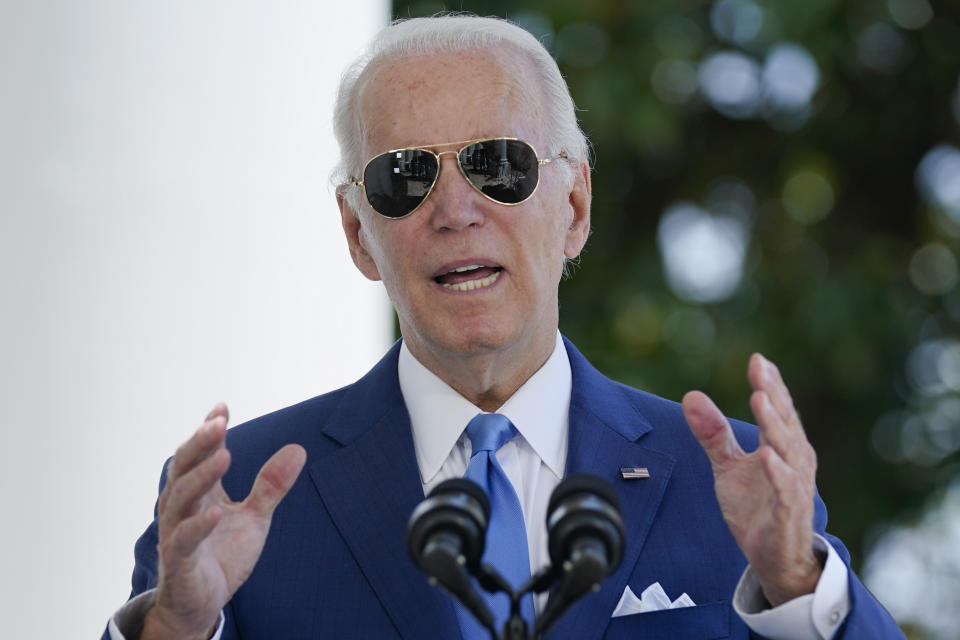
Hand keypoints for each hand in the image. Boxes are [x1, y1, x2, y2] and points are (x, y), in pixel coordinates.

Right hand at [141, 404, 306, 639]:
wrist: (203, 603)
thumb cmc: (222, 554)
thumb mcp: (255, 517)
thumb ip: (271, 485)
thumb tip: (298, 448)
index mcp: (199, 491)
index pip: (199, 453)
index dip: (208, 430)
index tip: (222, 407)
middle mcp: (182, 507)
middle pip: (183, 467)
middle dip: (200, 443)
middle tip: (218, 422)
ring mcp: (176, 533)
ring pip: (180, 498)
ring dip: (201, 475)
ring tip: (224, 455)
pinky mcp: (179, 562)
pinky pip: (183, 540)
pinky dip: (198, 525)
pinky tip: (215, 510)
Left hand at [682, 354, 820, 606]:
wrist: (773, 558)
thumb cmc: (756, 506)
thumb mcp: (727, 466)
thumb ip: (712, 433)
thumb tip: (690, 395)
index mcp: (782, 447)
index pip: (777, 409)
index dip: (769, 384)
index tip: (757, 359)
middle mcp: (794, 461)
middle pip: (785, 422)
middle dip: (773, 394)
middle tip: (760, 369)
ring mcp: (794, 487)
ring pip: (788, 451)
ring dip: (774, 424)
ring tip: (760, 399)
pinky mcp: (788, 514)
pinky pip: (786, 491)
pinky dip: (778, 473)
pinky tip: (767, 455)